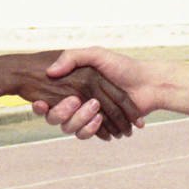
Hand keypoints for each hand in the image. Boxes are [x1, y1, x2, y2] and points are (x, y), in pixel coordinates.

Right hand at [32, 48, 172, 138]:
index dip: (41, 104)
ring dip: (80, 121)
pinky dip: (92, 130)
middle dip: (62, 112)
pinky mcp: (101, 126)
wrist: (149, 83)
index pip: (50, 98)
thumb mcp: (96, 55)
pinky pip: (87, 133)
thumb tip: (50, 71)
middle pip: (57, 116)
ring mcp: (89, 115)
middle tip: (75, 101)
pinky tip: (99, 120)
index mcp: (74, 84)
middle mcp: (78, 101)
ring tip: (95, 113)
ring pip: (70, 127)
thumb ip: (72, 57)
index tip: (39, 102)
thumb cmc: (123, 66)